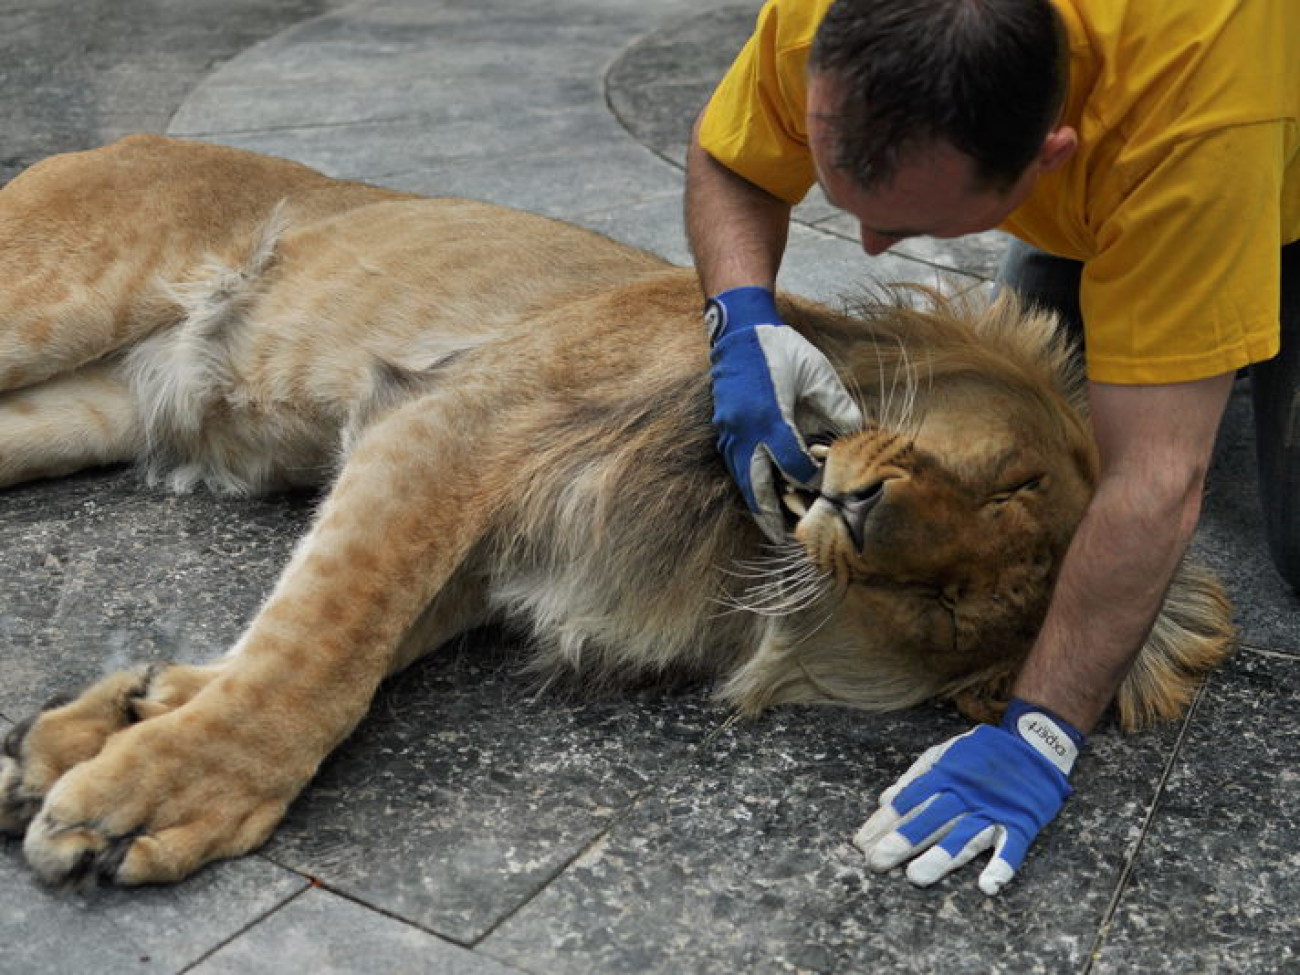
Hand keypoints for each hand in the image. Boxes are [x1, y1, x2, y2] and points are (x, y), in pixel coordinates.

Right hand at [706, 286, 861, 541]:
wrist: (739, 328)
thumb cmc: (780, 348)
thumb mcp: (817, 373)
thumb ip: (836, 406)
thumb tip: (856, 434)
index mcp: (769, 417)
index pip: (792, 464)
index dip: (810, 481)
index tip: (826, 494)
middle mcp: (744, 431)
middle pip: (757, 485)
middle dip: (772, 514)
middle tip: (787, 539)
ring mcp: (729, 431)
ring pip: (743, 480)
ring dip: (758, 504)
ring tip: (772, 526)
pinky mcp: (724, 428)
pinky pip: (736, 465)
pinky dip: (749, 484)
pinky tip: (760, 494)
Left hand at [853, 700, 1083, 894]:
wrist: (1035, 743)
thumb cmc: (981, 753)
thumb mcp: (944, 753)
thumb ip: (915, 777)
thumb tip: (884, 799)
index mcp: (946, 775)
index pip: (909, 801)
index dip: (884, 821)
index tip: (861, 842)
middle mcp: (967, 794)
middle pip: (931, 820)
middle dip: (903, 841)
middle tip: (876, 861)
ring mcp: (994, 810)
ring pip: (965, 837)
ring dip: (941, 858)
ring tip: (916, 877)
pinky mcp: (1021, 823)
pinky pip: (1012, 848)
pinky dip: (1002, 866)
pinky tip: (987, 885)